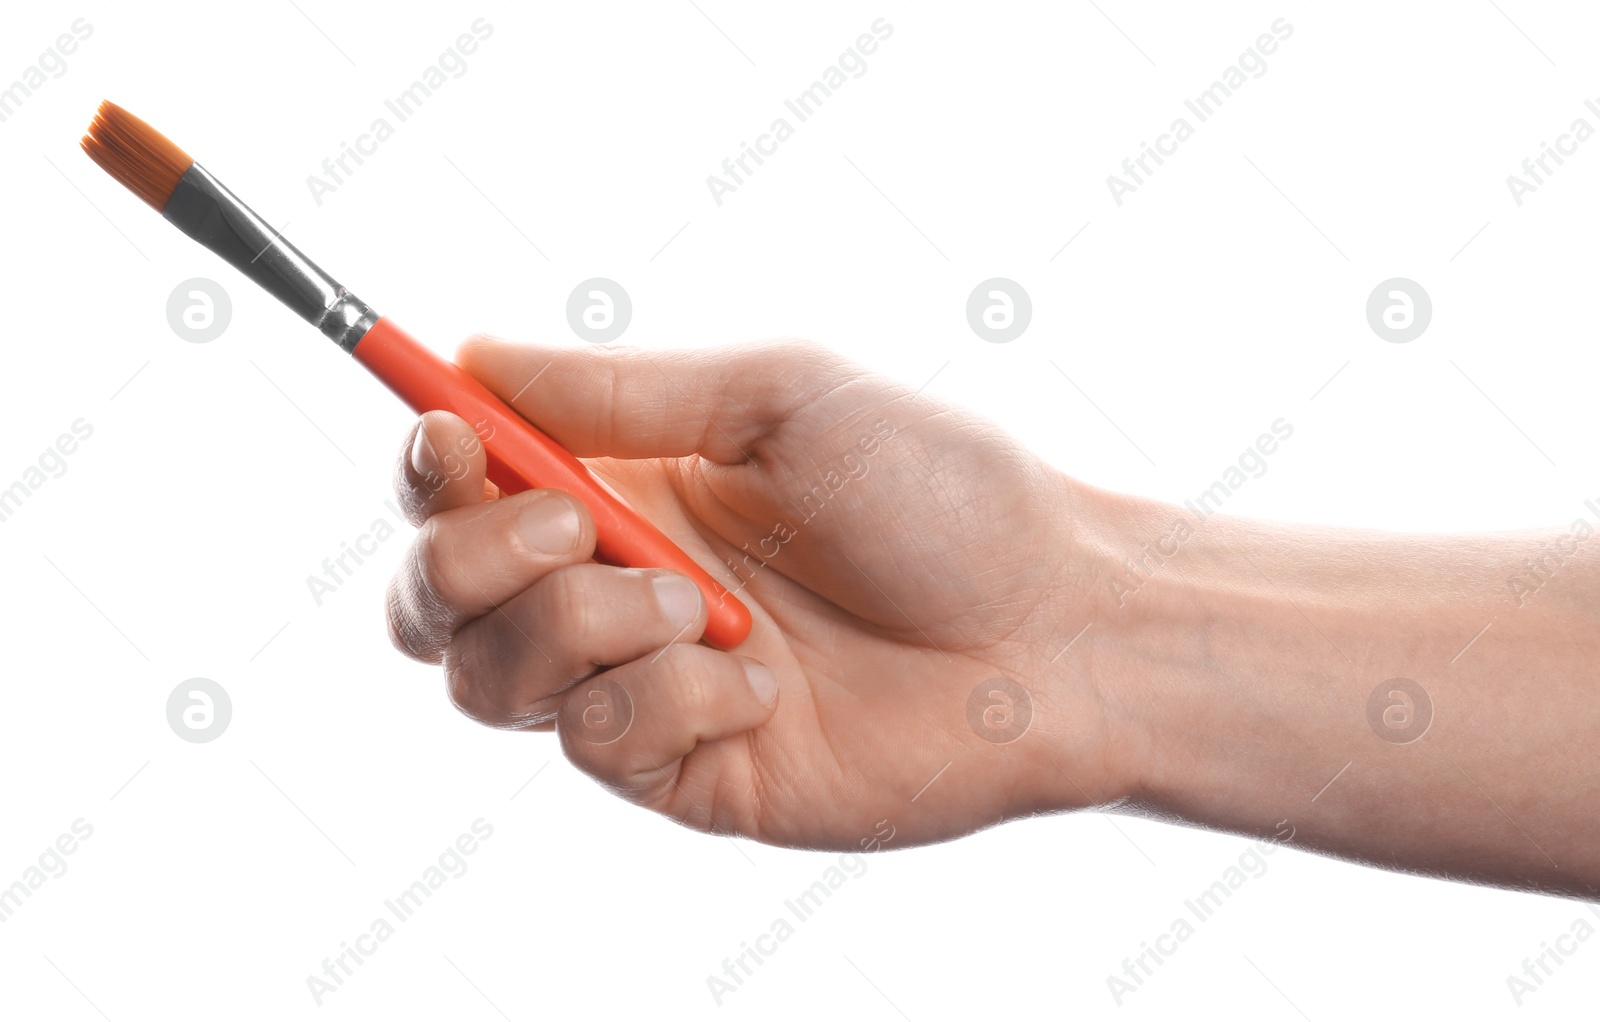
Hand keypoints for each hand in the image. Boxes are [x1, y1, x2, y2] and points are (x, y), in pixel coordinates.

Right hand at [385, 338, 1121, 849]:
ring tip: (701, 604)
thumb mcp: (780, 397)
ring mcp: (642, 683)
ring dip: (578, 623)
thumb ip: (620, 392)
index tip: (447, 434)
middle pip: (436, 595)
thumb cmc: (938, 493)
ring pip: (489, 676)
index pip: (465, 481)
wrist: (1051, 629)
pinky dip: (665, 698)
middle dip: (465, 558)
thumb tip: (476, 357)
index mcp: (627, 482)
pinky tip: (764, 684)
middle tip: (571, 523)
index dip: (427, 463)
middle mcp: (613, 583)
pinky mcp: (680, 768)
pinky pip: (594, 740)